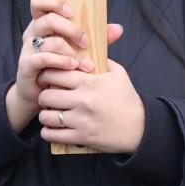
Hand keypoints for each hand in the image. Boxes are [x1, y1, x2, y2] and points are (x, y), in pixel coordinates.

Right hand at [5, 0, 93, 132]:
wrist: (41, 94)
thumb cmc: (61, 67)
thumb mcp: (78, 49)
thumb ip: (96, 37)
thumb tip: (118, 28)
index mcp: (42, 23)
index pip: (39, 2)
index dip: (53, 2)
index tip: (71, 11)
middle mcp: (32, 33)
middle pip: (47, 20)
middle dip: (71, 29)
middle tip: (86, 42)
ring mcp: (27, 49)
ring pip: (49, 42)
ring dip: (72, 52)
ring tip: (87, 63)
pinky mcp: (26, 66)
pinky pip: (43, 58)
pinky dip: (61, 62)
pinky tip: (74, 67)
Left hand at [36, 26, 146, 153]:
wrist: (141, 128)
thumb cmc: (128, 99)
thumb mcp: (118, 73)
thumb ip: (101, 60)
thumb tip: (86, 48)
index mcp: (90, 81)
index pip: (55, 73)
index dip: (46, 74)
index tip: (46, 78)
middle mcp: (83, 100)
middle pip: (46, 95)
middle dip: (43, 96)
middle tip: (47, 97)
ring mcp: (82, 120)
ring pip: (46, 116)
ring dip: (45, 115)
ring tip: (49, 113)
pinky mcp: (82, 137)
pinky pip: (53, 135)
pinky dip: (48, 132)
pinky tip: (52, 129)